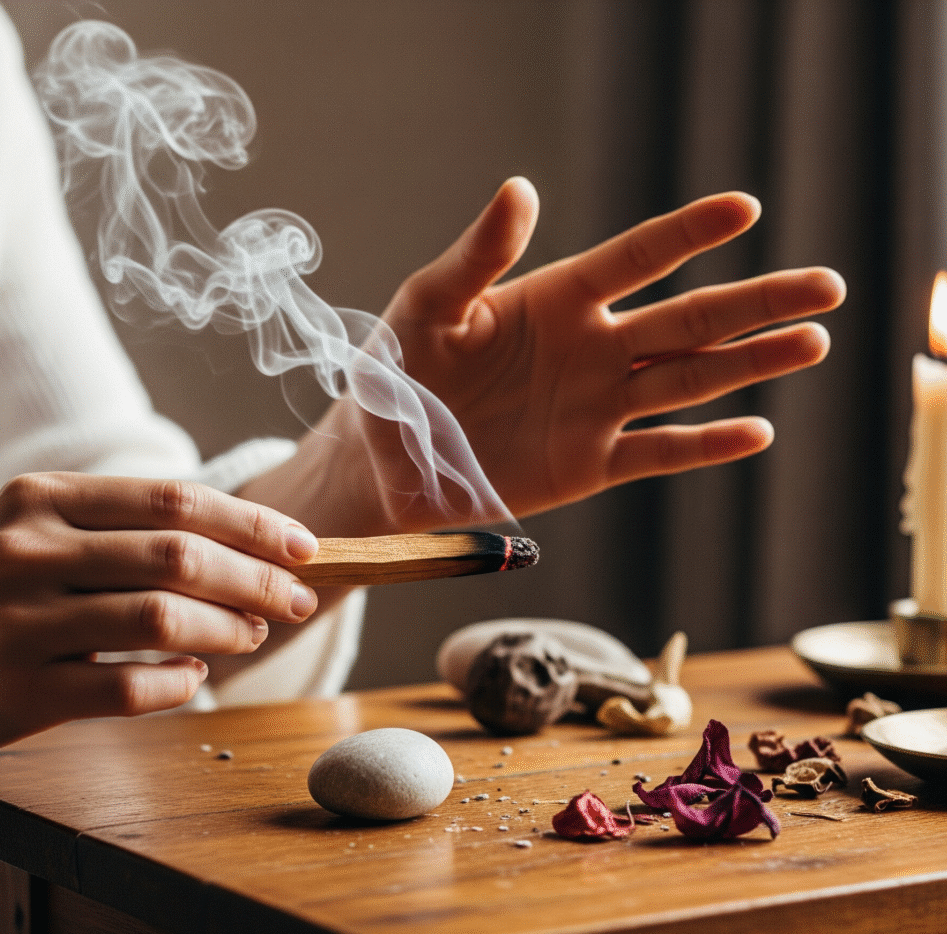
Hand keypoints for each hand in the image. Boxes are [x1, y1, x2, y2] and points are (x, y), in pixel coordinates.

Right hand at [0, 473, 318, 752]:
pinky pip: (129, 687)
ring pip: (161, 618)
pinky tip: (195, 676)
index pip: (175, 499)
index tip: (305, 545)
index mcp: (45, 497)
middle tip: (297, 599)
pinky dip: (180, 682)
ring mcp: (19, 620)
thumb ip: (132, 531)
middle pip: (178, 556)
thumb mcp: (45, 533)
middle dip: (257, 578)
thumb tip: (249, 548)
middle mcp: (27, 548)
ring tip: (254, 633)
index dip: (253, 523)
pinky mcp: (19, 689)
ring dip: (228, 628)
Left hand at [290, 181, 844, 533]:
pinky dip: (704, 447)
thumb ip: (477, 256)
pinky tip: (757, 433)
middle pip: (687, 319)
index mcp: (557, 300)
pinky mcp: (589, 464)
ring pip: (688, 380)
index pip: (636, 259)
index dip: (687, 234)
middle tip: (825, 287)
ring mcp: (597, 408)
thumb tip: (520, 189)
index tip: (745, 209)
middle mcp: (592, 349)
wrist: (388, 459)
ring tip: (813, 342)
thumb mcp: (429, 305)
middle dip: (755, 302)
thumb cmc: (400, 373)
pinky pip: (656, 453)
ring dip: (749, 365)